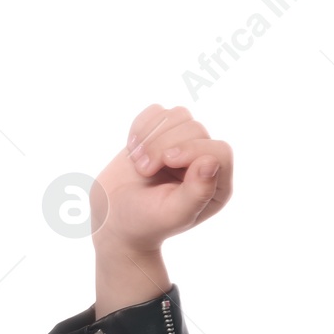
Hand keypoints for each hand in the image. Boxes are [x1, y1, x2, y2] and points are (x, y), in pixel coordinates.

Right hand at [92, 104, 234, 256]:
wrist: (114, 218)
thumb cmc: (147, 221)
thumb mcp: (174, 213)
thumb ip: (198, 192)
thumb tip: (212, 161)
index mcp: (217, 184)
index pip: (219, 150)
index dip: (193, 149)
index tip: (167, 161)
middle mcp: (203, 162)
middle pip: (196, 128)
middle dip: (163, 146)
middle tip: (143, 170)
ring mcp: (182, 146)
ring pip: (178, 115)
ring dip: (151, 136)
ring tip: (138, 162)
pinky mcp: (160, 135)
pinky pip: (157, 112)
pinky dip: (141, 126)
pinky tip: (133, 148)